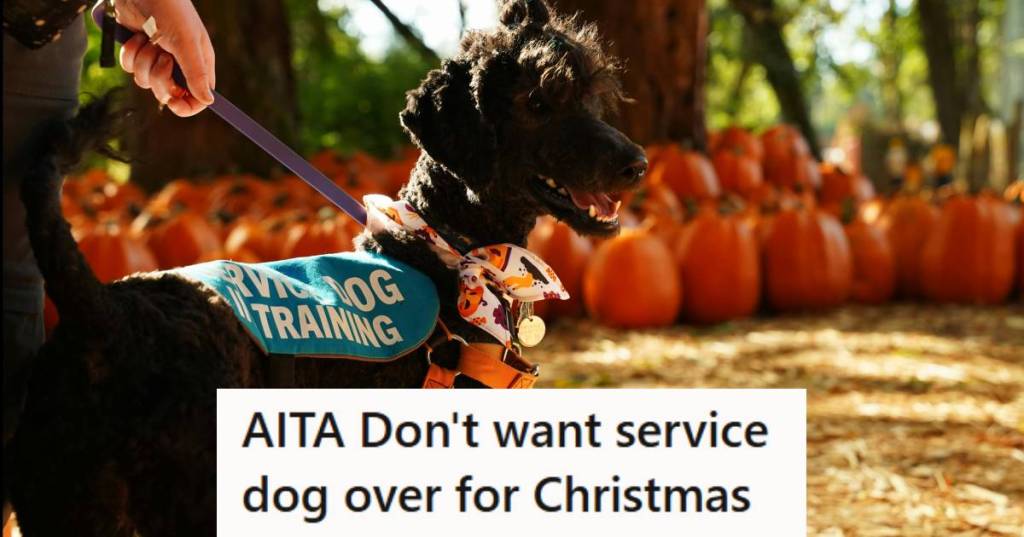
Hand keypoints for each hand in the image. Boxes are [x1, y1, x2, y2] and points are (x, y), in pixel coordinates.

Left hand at [115, 0, 215, 116]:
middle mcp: (179, 65)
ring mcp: (157, 58)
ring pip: (146, 81)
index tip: (173, 102)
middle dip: (159, 77)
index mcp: (198, 64)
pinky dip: (130, 53)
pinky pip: (130, 68)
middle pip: (169, 93)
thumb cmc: (171, 11)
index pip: (197, 98)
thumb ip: (197, 74)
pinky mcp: (139, 51)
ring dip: (143, 61)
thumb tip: (209, 101)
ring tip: (149, 40)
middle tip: (162, 57)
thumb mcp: (187, 43)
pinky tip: (136, 36)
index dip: (186, 106)